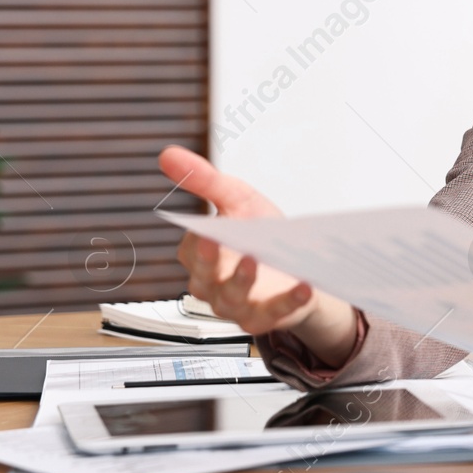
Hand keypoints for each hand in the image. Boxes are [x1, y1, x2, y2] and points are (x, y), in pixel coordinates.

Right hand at [158, 145, 357, 365]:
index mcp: (200, 256)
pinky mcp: (263, 318)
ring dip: (242, 280)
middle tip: (217, 240)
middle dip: (209, 260)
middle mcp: (211, 284)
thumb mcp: (237, 200)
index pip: (191, 249)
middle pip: (204, 276)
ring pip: (232, 298)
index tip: (205, 227)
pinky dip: (288, 302)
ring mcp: (236, 304)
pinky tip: (303, 286)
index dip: (198, 240)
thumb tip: (168, 155)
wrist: (298, 262)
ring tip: (255, 259)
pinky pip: (273, 313)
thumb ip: (205, 180)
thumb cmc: (261, 233)